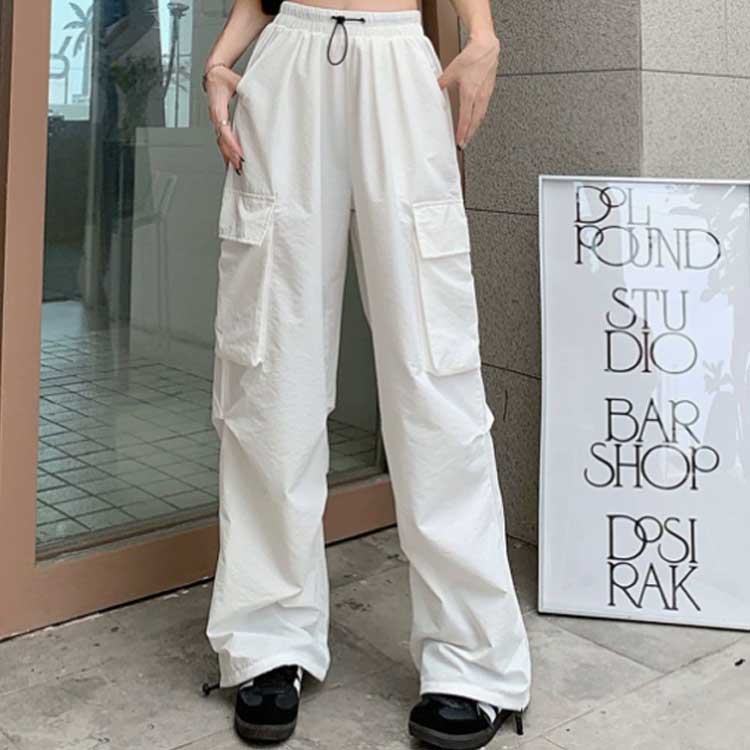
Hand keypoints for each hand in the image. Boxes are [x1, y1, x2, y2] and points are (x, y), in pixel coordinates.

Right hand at [205, 65, 244, 172]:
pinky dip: (226, 151)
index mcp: (218, 106)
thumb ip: (246, 89)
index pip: (224, 128)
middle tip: (240, 165)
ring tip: (237, 168)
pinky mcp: (219, 123)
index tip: (239, 152)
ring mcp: (216, 121)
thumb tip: (257, 94)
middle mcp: (215, 116)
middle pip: (221, 140)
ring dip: (228, 155)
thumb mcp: (236, 81)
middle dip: (231, 154)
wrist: (214, 74)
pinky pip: (222, 140)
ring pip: (221, 142)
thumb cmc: (223, 78)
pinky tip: (231, 161)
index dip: (231, 142)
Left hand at [437, 32, 499, 148]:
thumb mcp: (452, 71)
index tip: (459, 141)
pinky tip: (475, 119)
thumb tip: (434, 90)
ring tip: (469, 136)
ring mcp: (486, 95)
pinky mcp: (489, 91)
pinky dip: (479, 118)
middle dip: (469, 135)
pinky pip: (484, 109)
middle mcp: (480, 97)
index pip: (466, 119)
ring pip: (480, 116)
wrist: (487, 46)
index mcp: (470, 94)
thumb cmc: (472, 56)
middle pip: (475, 122)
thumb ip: (441, 83)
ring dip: (475, 128)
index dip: (462, 132)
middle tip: (464, 144)